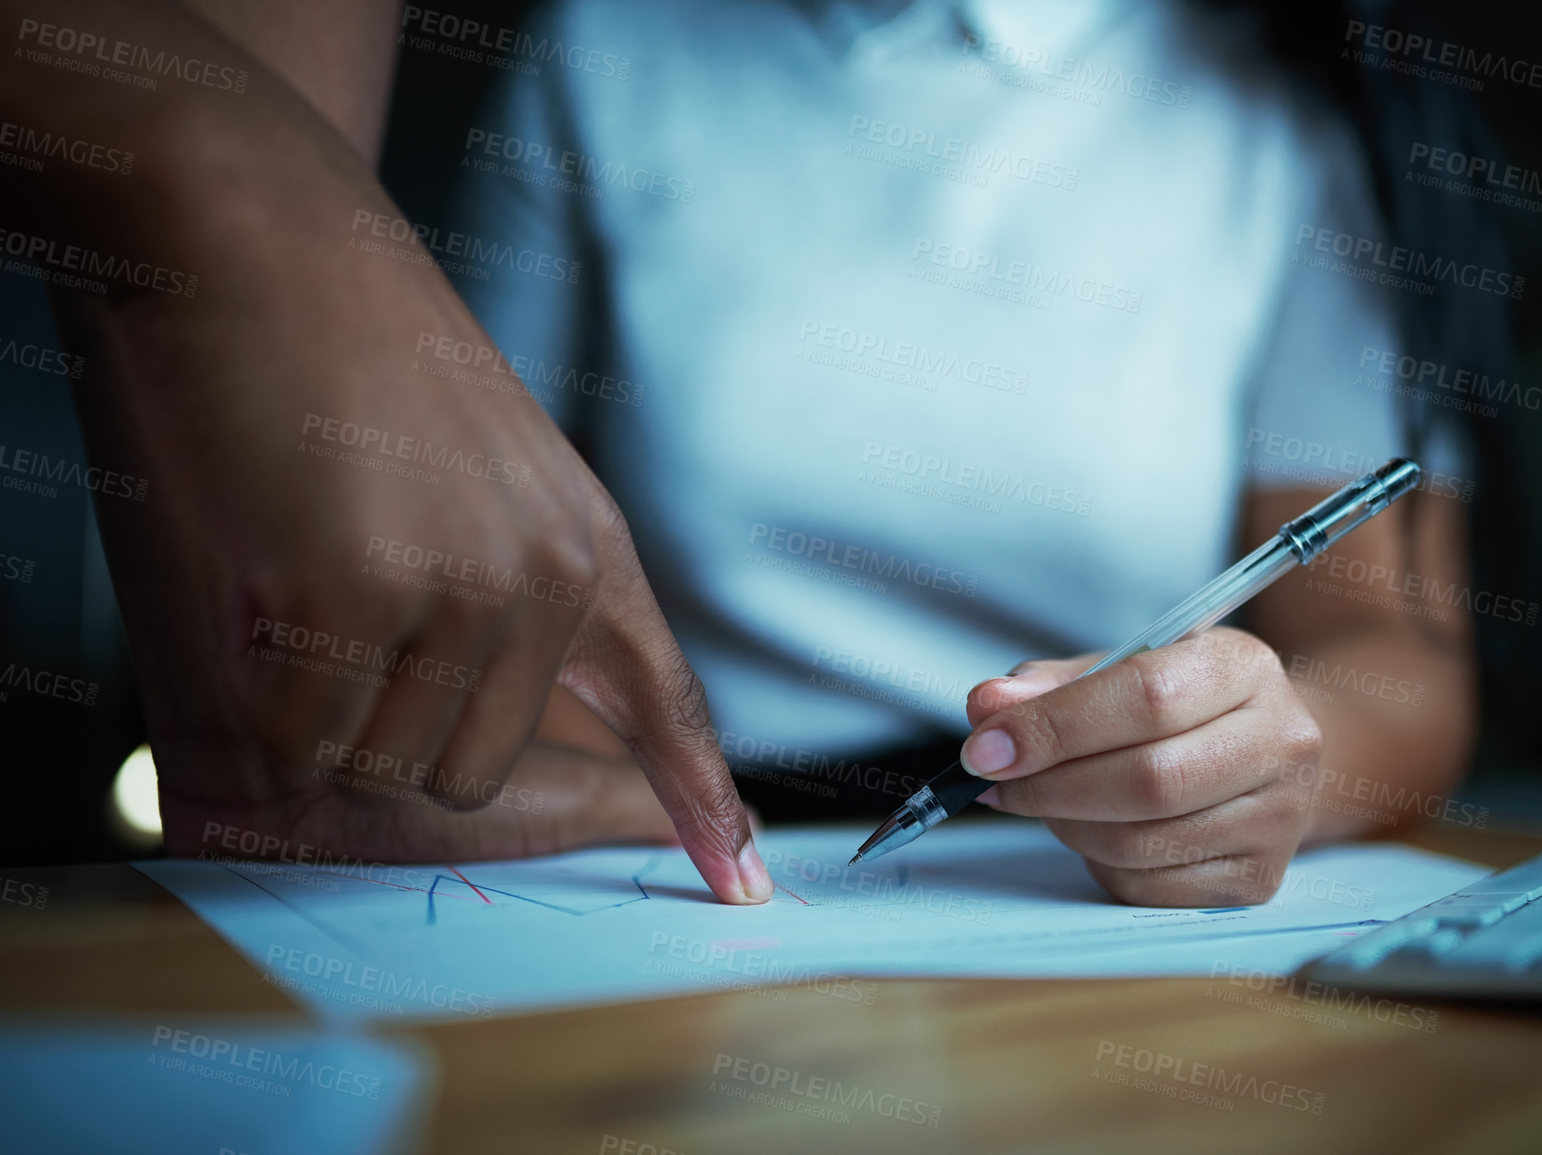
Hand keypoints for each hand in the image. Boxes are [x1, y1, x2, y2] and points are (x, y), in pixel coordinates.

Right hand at [51, 56, 768, 902]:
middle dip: (391, 734)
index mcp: (589, 551)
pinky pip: (304, 737)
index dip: (701, 800)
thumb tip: (494, 710)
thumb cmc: (359, 359)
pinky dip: (266, 692)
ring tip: (304, 577)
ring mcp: (463, 593)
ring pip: (387, 765)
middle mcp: (548, 583)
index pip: (668, 704)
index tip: (745, 885)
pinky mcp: (362, 598)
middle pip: (475, 776)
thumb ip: (519, 587)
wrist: (269, 241)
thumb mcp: (491, 473)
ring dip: (323, 705)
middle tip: (335, 632)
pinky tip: (267, 583)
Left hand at [960, 629, 1322, 905]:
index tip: (985, 747)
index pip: (1146, 697)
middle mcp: (1281, 742)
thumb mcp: (1124, 668)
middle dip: (1052, 785)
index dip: (1056, 726)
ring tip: (1044, 800)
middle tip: (996, 784)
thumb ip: (1053, 685)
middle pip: (1149, 778)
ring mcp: (1278, 818)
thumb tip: (987, 708)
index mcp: (1244, 668)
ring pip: (1140, 841)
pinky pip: (1147, 885)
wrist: (1267, 753)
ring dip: (1067, 825)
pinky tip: (1093, 830)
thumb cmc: (1181, 706)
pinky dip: (1097, 862)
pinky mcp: (1257, 880)